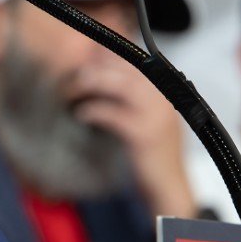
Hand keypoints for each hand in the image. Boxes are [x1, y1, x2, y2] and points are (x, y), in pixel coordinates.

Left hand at [73, 61, 196, 218]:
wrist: (168, 185)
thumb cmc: (153, 152)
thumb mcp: (149, 117)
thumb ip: (133, 95)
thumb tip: (100, 71)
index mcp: (165, 89)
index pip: (134, 59)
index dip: (106, 55)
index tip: (85, 58)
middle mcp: (164, 96)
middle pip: (126, 66)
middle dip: (95, 67)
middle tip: (73, 75)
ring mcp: (156, 114)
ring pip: (119, 85)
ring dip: (91, 84)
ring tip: (72, 90)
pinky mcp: (144, 134)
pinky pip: (112, 113)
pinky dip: (93, 110)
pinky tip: (81, 114)